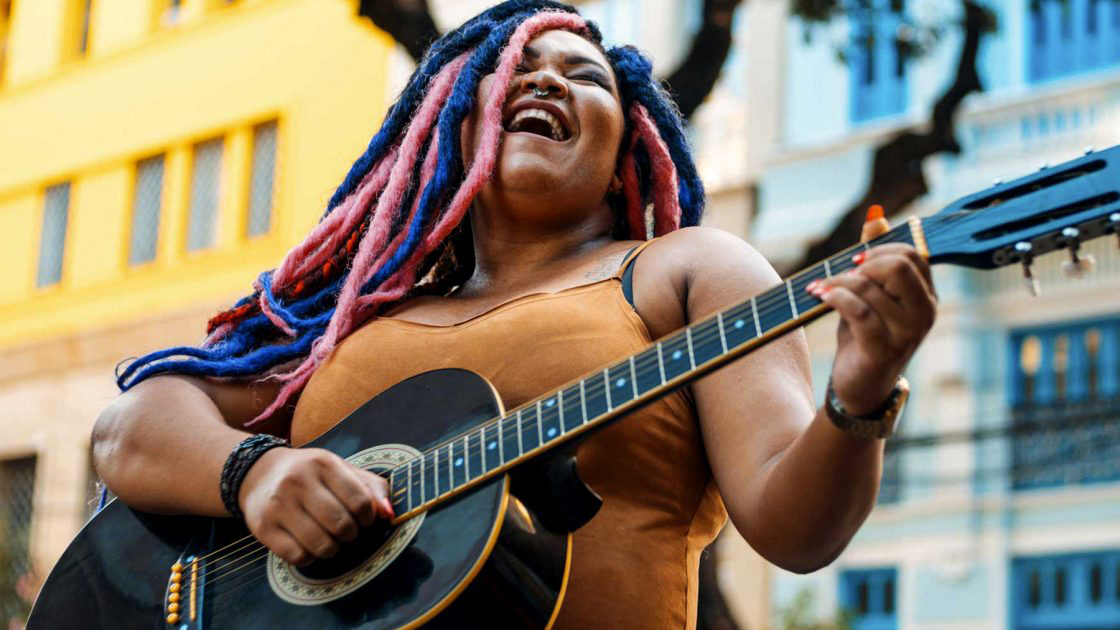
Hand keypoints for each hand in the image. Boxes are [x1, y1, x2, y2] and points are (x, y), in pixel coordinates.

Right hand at [238, 448, 392, 564]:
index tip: (364, 518)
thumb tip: (390, 514)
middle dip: (351, 534)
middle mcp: (298, 481)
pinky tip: (308, 543)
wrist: (260, 473)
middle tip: (346, 530)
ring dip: (333, 548)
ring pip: (321, 545)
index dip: (369, 517)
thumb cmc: (312, 475)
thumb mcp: (342, 470)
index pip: (360, 501)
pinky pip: (298, 557)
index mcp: (323, 463)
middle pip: (342, 526)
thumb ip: (372, 488)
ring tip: (329, 538)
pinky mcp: (263, 528)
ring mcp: (278, 506)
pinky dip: (310, 557)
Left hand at [807, 244, 936, 415]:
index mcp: (927, 295)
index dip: (879, 250)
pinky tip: (819, 297)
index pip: (912, 253)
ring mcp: (908, 333)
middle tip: (839, 275)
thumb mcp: (872, 294)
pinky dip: (834, 297)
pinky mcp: (884, 349)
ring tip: (819, 289)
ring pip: (870, 287)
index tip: (854, 262)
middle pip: (898, 265)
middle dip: (862, 264)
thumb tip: (876, 217)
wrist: (860, 387)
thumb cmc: (867, 336)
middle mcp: (925, 313)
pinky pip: (857, 310)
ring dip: (837, 283)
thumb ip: (875, 258)